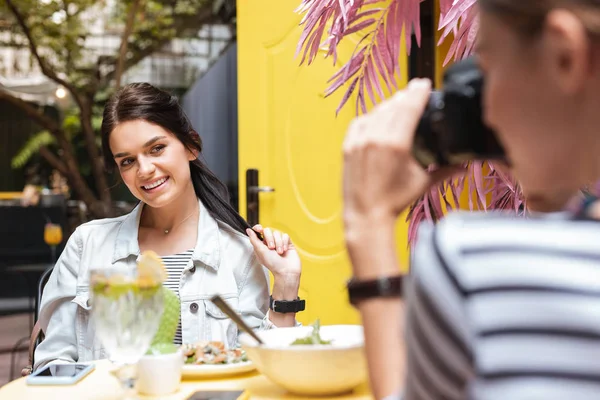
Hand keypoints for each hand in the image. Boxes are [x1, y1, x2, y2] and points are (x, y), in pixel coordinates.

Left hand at [246, 225, 300, 278]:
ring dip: (278, 243)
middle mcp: (270, 242)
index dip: (258, 228)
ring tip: (279, 252)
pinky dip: (285, 242)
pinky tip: (285, 250)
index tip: (260, 229)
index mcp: (261, 245)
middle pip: (268, 231)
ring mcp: (279, 242)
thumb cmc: (273, 264)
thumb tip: (248, 230)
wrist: (286, 271)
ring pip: (277, 233)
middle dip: (270, 239)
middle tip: (271, 248)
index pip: (258, 231)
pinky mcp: (287, 243)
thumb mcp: (260, 251)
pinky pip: (285, 235)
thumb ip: (254, 240)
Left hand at [343, 78, 463, 228]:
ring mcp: (359, 141)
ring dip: (389, 104)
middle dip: (406, 96)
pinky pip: (360, 121)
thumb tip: (466, 165)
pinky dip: (371, 116)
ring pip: (376, 111)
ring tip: (400, 102)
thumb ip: (446, 170)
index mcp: (396, 144)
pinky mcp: (348, 146)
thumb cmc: (394, 201)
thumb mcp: (423, 183)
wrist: (365, 215)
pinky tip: (379, 117)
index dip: (418, 91)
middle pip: (393, 105)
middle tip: (416, 92)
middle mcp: (375, 138)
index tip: (425, 84)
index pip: (409, 106)